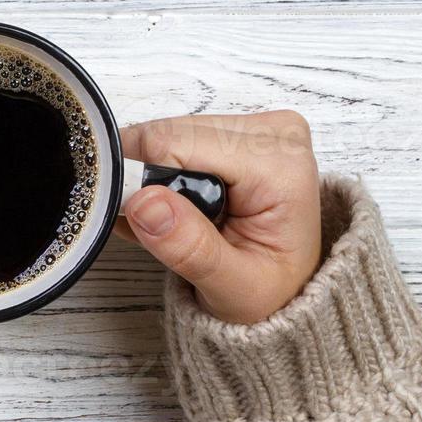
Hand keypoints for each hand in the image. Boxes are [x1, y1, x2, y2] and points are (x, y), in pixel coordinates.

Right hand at [116, 111, 321, 324]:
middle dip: (146, 181)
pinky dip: (163, 174)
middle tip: (148, 227)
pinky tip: (174, 208)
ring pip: (165, 134)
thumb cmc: (271, 292)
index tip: (131, 219)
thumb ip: (189, 247)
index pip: (176, 144)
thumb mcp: (233, 288)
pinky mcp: (239, 131)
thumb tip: (144, 203)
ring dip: (152, 179)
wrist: (290, 292)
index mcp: (278, 166)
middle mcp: (272, 135)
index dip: (140, 179)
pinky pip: (177, 138)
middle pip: (168, 134)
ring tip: (165, 224)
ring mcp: (256, 128)